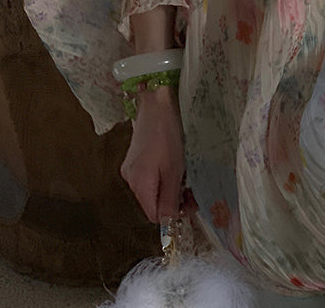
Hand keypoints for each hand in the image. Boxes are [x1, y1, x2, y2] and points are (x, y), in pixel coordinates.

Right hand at [120, 84, 185, 222]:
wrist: (156, 101)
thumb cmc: (167, 132)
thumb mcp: (174, 168)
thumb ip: (170, 198)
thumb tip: (168, 223)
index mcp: (138, 184)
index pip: (154, 215)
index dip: (173, 214)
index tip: (191, 204)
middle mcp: (130, 178)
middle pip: (153, 202)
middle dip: (174, 200)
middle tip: (193, 190)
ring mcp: (132, 167)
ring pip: (153, 188)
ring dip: (171, 187)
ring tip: (187, 175)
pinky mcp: (136, 157)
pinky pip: (151, 175)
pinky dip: (164, 175)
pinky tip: (176, 164)